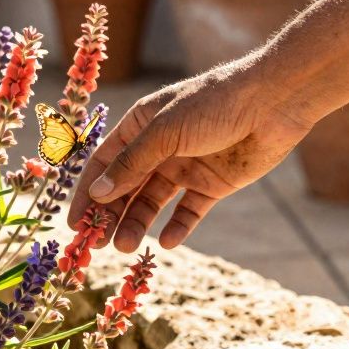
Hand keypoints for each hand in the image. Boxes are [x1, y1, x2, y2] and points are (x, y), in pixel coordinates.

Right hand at [68, 58, 314, 251]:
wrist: (274, 103)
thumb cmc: (214, 104)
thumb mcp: (166, 132)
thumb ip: (132, 164)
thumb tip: (99, 193)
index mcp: (141, 125)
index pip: (104, 162)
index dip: (88, 192)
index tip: (74, 223)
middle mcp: (160, 148)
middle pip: (126, 187)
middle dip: (110, 214)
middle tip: (97, 243)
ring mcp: (186, 167)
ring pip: (153, 202)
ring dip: (137, 223)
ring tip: (125, 246)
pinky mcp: (213, 184)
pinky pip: (189, 211)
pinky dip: (177, 227)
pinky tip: (166, 242)